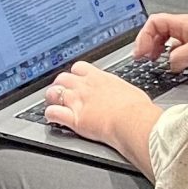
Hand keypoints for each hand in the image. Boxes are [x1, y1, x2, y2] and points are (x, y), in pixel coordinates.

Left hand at [41, 61, 166, 168]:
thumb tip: (124, 95)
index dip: (75, 74)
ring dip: (51, 98)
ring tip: (52, 103)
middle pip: (62, 77)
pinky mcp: (74, 118)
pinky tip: (52, 118)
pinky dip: (50, 115)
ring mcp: (77, 101)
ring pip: (53, 92)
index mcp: (100, 77)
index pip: (79, 67)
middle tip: (61, 91)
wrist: (133, 121)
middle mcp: (85, 86)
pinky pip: (53, 113)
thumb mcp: (129, 91)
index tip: (76, 79)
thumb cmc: (137, 108)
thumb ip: (119, 91)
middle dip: (60, 84)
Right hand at [131, 12, 187, 69]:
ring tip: (153, 62)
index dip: (144, 36)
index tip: (141, 52)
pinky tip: (172, 66)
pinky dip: (170, 56)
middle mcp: (184, 27)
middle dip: (147, 44)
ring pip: (166, 40)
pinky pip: (177, 49)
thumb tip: (168, 65)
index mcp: (181, 23)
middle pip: (157, 31)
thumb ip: (177, 58)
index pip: (154, 23)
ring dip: (157, 50)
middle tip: (141, 58)